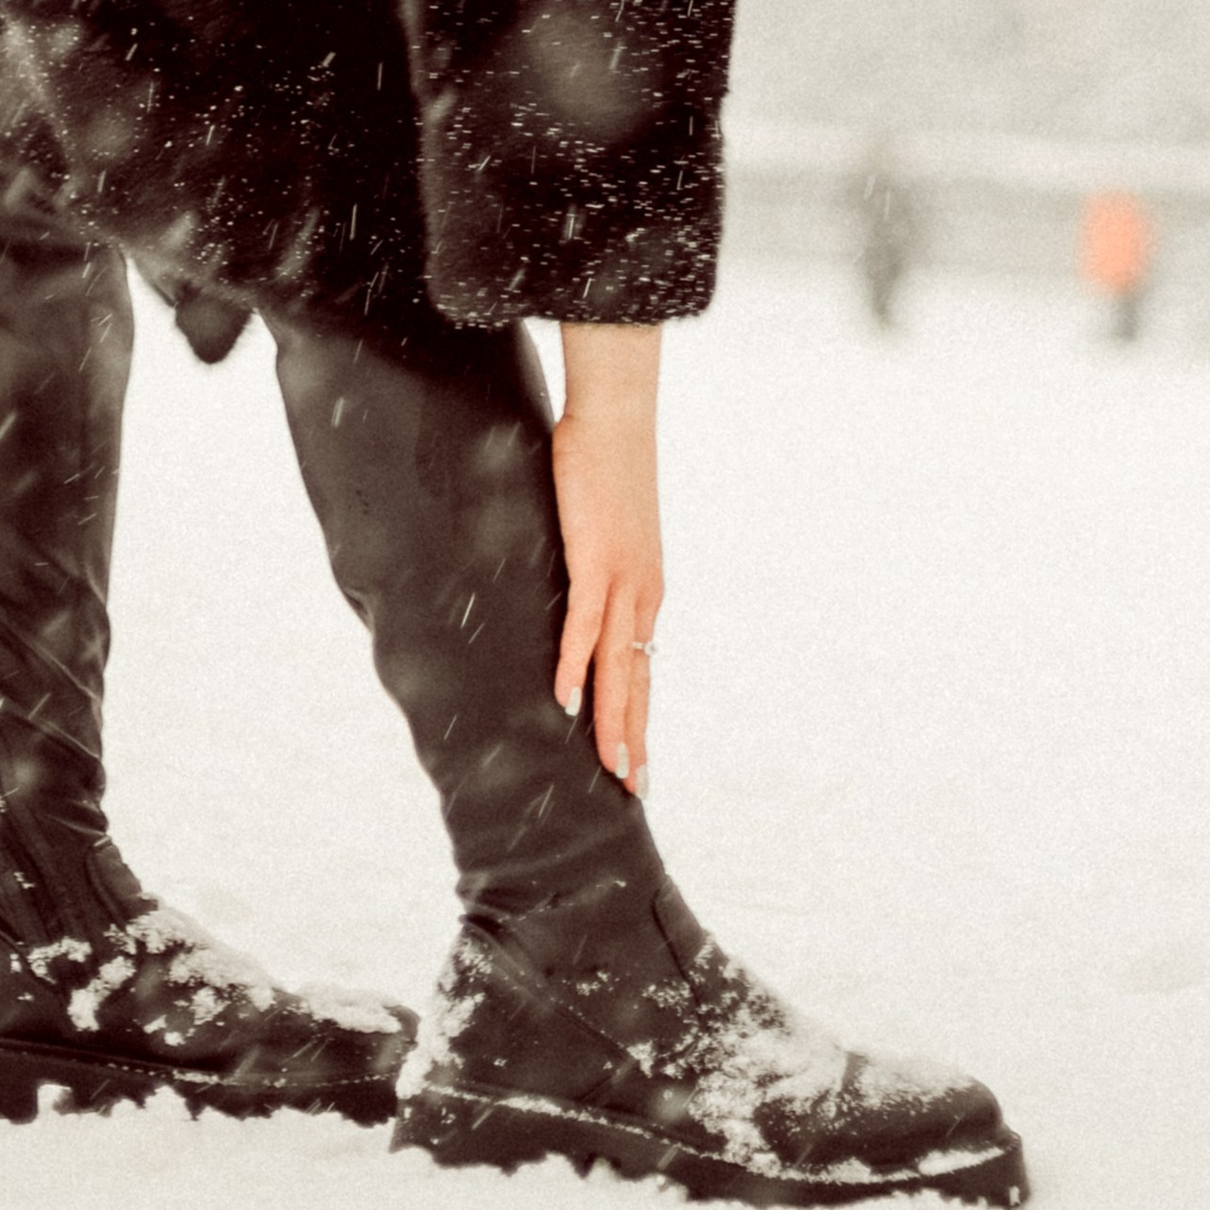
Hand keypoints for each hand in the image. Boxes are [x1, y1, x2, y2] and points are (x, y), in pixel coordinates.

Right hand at [547, 321, 663, 793]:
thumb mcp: (604, 532)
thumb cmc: (606, 468)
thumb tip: (580, 588)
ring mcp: (622, 580)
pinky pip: (583, 625)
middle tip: (634, 790)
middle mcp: (643, 594)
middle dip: (635, 736)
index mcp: (644, 590)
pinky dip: (574, 665)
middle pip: (638, 679)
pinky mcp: (596, 561)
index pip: (642, 667)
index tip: (638, 761)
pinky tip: (565, 702)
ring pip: (618, 665)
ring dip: (614, 718)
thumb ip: (594, 568)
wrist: (615, 419)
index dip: (639, 715)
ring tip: (612, 768)